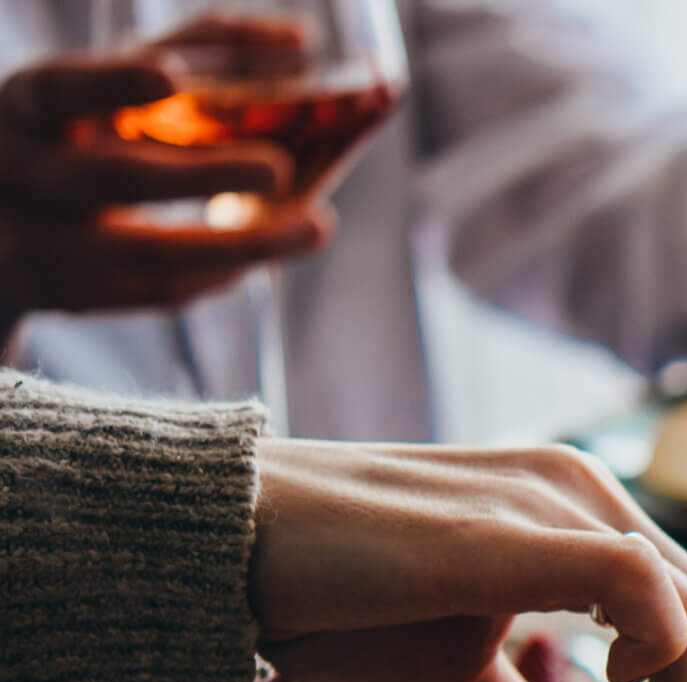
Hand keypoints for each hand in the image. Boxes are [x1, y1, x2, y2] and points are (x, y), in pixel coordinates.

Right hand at [0, 22, 327, 328]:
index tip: (167, 78)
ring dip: (244, 244)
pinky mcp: (66, 295)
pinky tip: (256, 257)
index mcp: (28, 104)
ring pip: (151, 252)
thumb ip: (191, 49)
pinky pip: (156, 291)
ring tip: (316, 227)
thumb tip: (297, 39)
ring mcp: (40, 241)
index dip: (111, 83)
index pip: (62, 88)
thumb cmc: (70, 129)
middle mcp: (25, 171)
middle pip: (116, 177)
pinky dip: (216, 274)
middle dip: (204, 174)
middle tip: (280, 168)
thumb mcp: (106, 84)